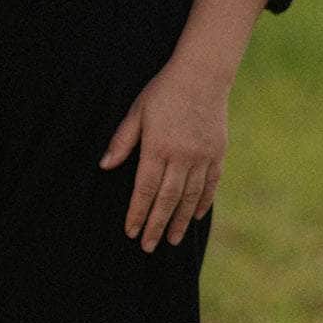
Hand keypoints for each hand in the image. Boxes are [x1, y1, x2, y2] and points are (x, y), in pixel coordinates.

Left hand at [98, 63, 229, 250]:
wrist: (203, 75)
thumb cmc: (164, 91)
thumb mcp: (137, 111)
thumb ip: (122, 140)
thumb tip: (104, 166)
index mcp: (158, 147)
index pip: (145, 189)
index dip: (137, 212)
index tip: (130, 232)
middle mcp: (182, 156)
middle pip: (167, 199)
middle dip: (156, 225)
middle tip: (148, 247)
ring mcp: (203, 156)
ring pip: (191, 197)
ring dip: (181, 221)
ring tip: (172, 240)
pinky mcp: (218, 153)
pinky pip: (211, 184)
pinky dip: (203, 203)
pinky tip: (196, 217)